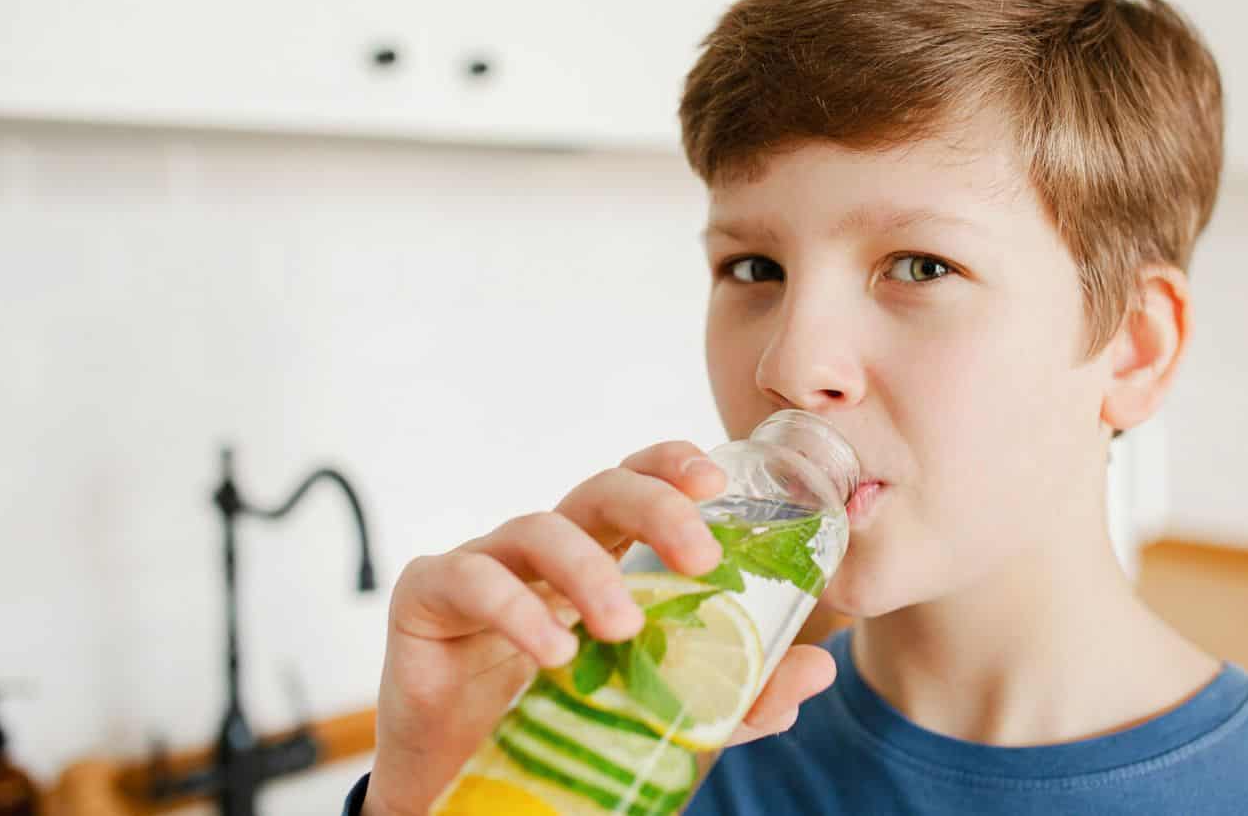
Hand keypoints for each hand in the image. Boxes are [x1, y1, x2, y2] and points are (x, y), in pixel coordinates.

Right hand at [361, 441, 838, 815]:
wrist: (477, 793)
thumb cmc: (563, 731)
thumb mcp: (661, 712)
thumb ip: (736, 693)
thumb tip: (819, 669)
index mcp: (601, 556)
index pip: (639, 484)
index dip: (673, 465)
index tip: (716, 481)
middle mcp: (546, 549)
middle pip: (601, 490)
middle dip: (655, 506)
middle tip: (701, 556)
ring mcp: (485, 564)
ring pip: (540, 528)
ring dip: (590, 570)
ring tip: (625, 625)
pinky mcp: (427, 597)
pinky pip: (470, 579)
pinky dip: (516, 609)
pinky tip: (553, 653)